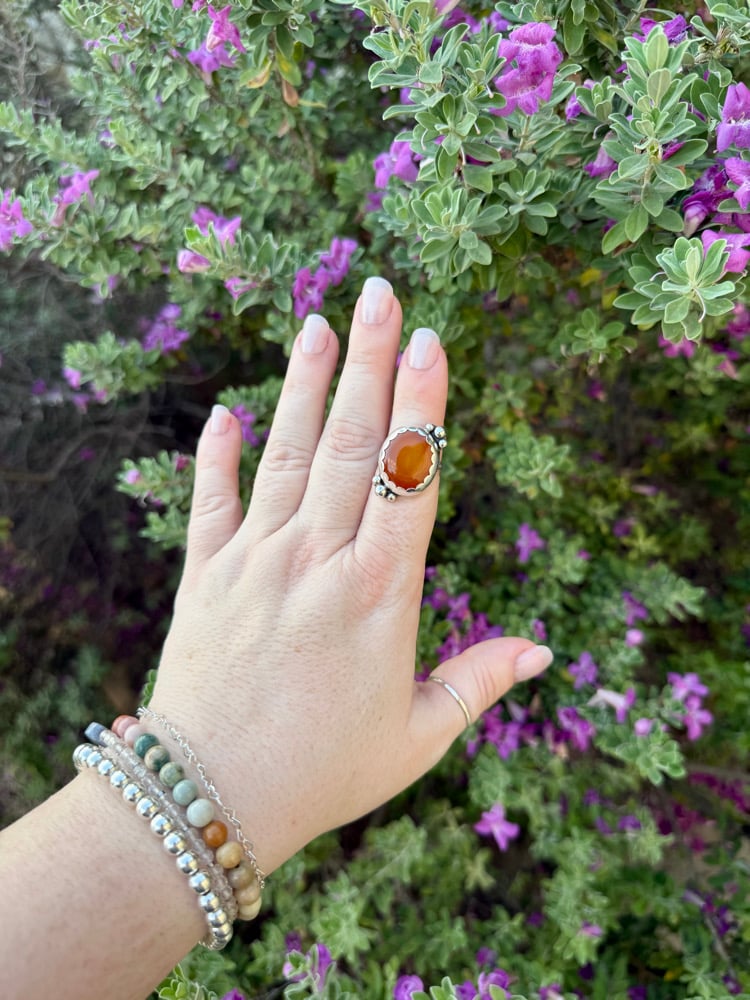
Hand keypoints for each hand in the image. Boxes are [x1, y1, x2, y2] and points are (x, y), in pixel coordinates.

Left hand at [149, 277, 551, 874]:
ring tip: (317, 323)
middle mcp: (318, 560)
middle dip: (369, 361)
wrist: (211, 799)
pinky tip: (226, 410)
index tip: (430, 340)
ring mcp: (256, 561)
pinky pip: (211, 501)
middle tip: (380, 292)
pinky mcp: (206, 576)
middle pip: (350, 443)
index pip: (408, 476)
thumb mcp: (418, 736)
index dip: (421, 404)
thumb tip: (541, 651)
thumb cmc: (324, 772)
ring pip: (286, 455)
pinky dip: (218, 454)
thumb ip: (478, 682)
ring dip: (303, 385)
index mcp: (380, 593)